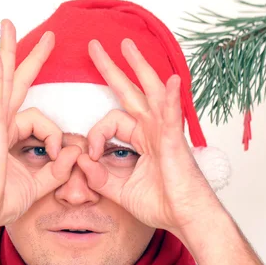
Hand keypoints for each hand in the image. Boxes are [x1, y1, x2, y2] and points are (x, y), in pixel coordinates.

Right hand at [0, 20, 80, 232]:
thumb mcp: (38, 184)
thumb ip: (58, 169)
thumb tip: (76, 153)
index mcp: (6, 136)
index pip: (38, 120)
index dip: (55, 135)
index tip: (60, 156)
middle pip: (15, 83)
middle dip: (29, 58)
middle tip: (45, 37)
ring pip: (4, 81)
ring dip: (9, 52)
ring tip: (7, 24)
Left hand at [77, 38, 219, 236]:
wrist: (186, 219)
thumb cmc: (162, 204)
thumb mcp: (121, 190)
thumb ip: (100, 177)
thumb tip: (80, 160)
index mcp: (142, 139)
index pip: (111, 121)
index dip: (96, 134)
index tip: (91, 155)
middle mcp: (153, 130)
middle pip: (131, 92)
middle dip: (113, 69)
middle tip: (96, 47)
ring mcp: (165, 133)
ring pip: (151, 92)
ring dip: (139, 68)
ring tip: (126, 45)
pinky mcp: (174, 144)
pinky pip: (171, 117)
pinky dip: (171, 99)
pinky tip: (171, 81)